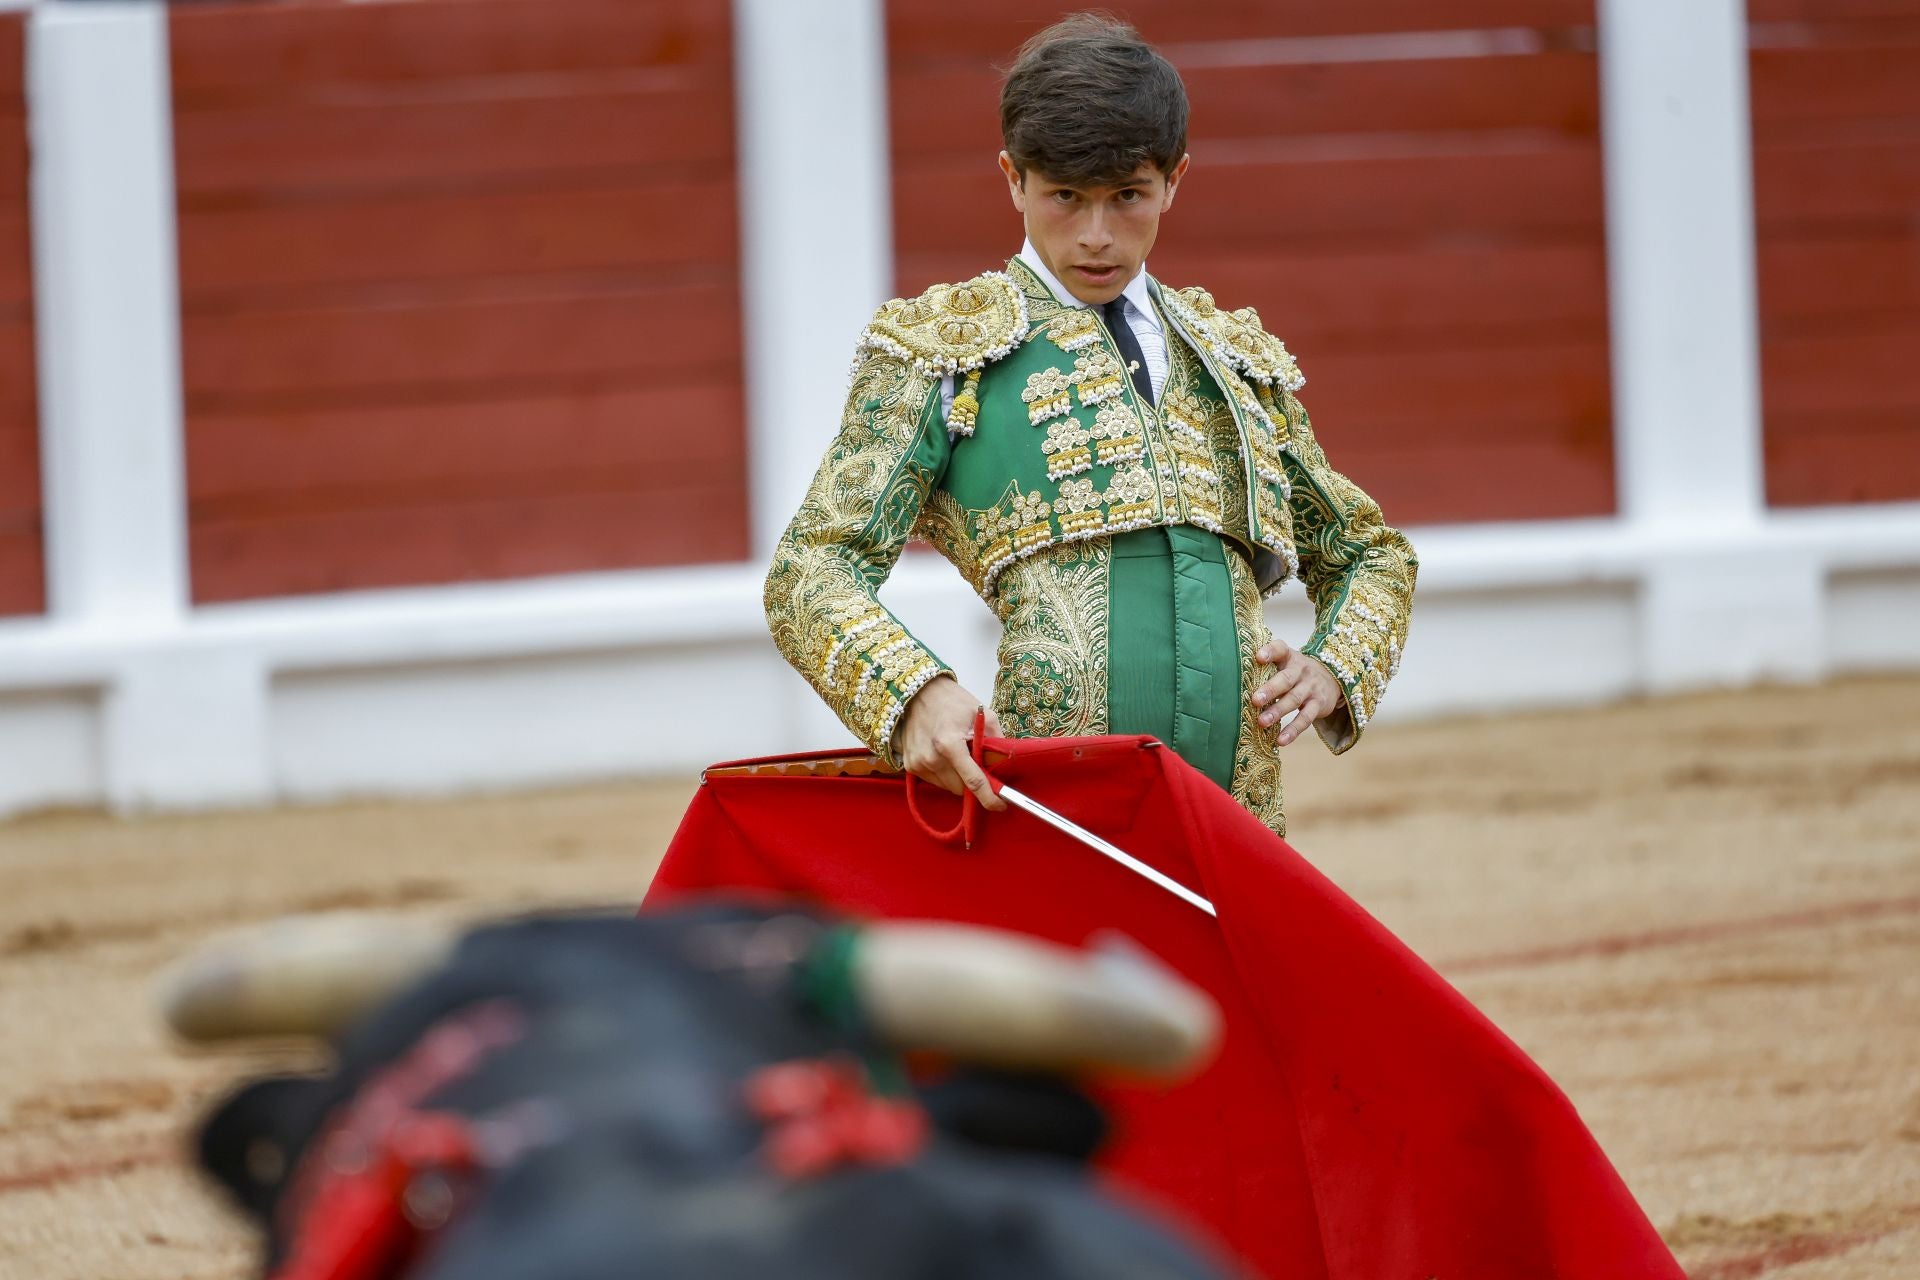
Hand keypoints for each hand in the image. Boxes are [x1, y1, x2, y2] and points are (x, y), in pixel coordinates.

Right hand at [896, 674, 1006, 809]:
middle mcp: (931, 758)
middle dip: (974, 784)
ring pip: (949, 787)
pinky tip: (946, 757)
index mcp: (949, 744)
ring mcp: (918, 764)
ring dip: (959, 779)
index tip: (1001, 805)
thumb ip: (995, 742)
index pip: (974, 782)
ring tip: (961, 757)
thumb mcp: (983, 714)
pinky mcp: (910, 766)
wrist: (918, 692)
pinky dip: (946, 775)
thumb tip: (1004, 767)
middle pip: (961, 789)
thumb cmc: (952, 701)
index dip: (990, 797)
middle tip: (980, 768)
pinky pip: (936, 781)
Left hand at [1251, 639, 1344, 746]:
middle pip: (1286, 679)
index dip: (1270, 651)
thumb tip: (1231, 680)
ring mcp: (1311, 688)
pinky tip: (1281, 741)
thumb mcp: (1286, 663)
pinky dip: (1293, 730)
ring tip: (1262, 722)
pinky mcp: (1318, 705)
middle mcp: (1301, 670)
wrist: (1332, 678)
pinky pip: (1306, 719)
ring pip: (1294, 699)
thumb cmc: (1296, 672)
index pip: (1280, 649)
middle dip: (1270, 689)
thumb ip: (1267, 667)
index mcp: (1289, 657)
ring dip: (1278, 711)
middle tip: (1255, 700)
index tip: (1258, 657)